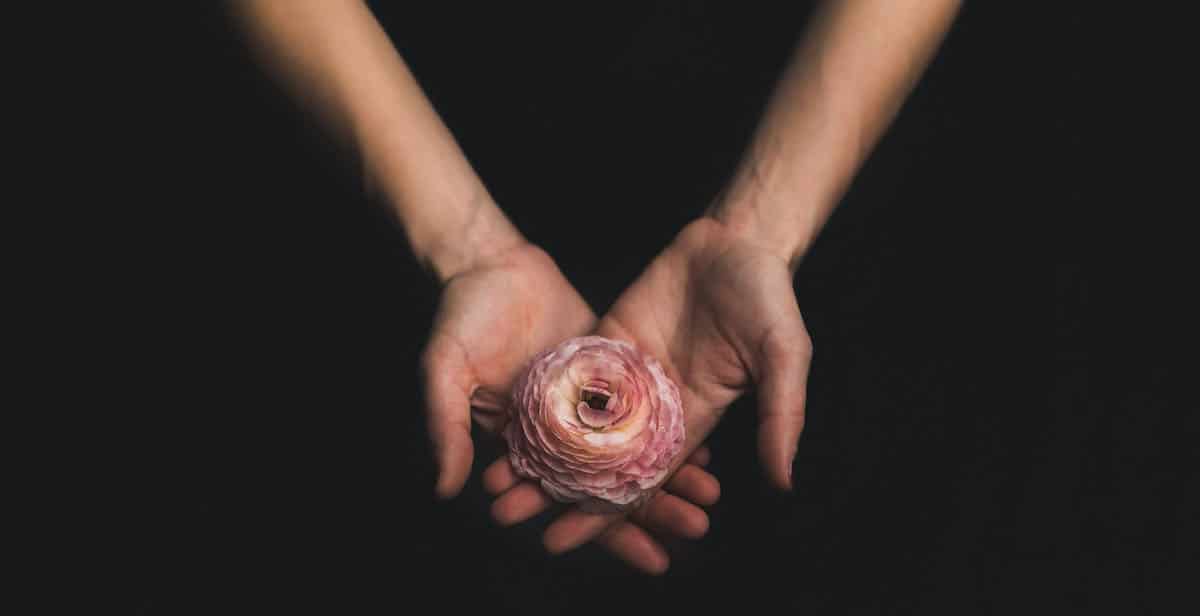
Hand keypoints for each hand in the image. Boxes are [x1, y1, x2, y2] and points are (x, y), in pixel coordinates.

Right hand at [421, 241, 722, 572]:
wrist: (491, 260)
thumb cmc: (460, 316)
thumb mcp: (443, 370)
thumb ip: (444, 425)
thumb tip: (445, 488)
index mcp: (524, 443)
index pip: (567, 501)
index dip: (605, 532)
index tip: (651, 558)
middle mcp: (560, 431)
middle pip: (612, 484)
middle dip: (654, 512)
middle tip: (694, 529)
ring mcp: (587, 401)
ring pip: (634, 450)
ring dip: (671, 476)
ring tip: (709, 497)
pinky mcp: (609, 368)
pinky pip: (645, 405)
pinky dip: (672, 428)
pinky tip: (707, 447)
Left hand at [523, 216, 812, 556]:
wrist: (737, 240)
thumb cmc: (769, 298)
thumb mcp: (785, 356)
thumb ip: (781, 415)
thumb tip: (783, 481)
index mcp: (692, 419)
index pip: (639, 479)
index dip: (601, 513)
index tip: (559, 540)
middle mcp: (654, 404)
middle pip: (597, 459)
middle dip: (556, 488)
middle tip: (506, 513)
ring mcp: (628, 372)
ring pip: (576, 420)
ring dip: (538, 448)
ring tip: (495, 475)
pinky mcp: (608, 339)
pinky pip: (571, 372)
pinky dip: (540, 397)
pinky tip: (505, 417)